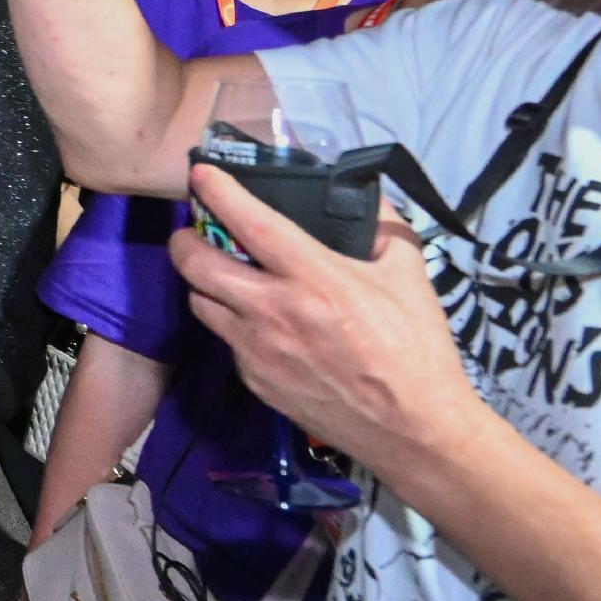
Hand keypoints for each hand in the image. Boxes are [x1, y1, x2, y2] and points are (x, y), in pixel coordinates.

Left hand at [168, 161, 480, 489]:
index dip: (219, 191)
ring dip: (201, 282)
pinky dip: (231, 322)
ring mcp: (257, 350)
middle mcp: (273, 310)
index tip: (200, 172)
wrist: (412, 428)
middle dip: (184, 239)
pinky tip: (254, 320)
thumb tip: (367, 198)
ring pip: (201, 303)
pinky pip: (227, 340)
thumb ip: (384, 227)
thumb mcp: (409, 274)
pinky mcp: (255, 381)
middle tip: (192, 229)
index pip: (249, 222)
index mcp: (313, 277)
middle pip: (196, 265)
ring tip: (217, 272)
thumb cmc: (416, 347)